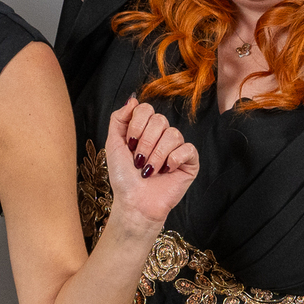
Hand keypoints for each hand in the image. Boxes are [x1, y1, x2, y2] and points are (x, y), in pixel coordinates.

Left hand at [104, 96, 196, 229]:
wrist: (134, 203)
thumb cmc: (123, 178)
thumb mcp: (113, 144)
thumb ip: (119, 119)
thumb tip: (133, 99)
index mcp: (145, 130)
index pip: (146, 109)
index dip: (137, 125)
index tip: (129, 144)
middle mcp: (161, 136)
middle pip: (160, 120)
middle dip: (145, 142)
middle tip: (138, 161)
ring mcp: (177, 148)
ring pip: (173, 134)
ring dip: (157, 155)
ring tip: (149, 170)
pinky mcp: (189, 162)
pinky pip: (188, 148)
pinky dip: (174, 159)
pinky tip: (166, 171)